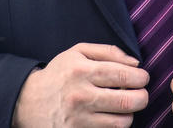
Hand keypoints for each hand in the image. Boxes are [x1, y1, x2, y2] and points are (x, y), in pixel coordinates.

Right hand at [11, 42, 148, 127]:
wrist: (29, 101)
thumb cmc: (59, 74)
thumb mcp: (78, 52)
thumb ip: (108, 52)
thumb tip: (135, 63)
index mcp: (82, 70)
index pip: (123, 75)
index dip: (141, 78)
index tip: (143, 78)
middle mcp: (81, 95)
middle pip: (127, 101)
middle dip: (143, 97)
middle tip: (141, 94)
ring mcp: (79, 118)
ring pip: (121, 122)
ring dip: (130, 114)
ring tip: (125, 106)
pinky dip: (116, 125)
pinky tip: (112, 116)